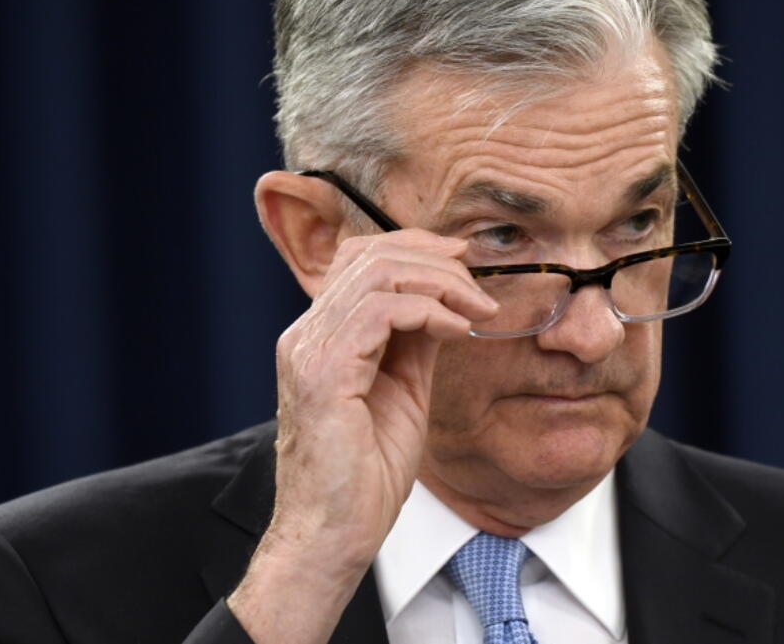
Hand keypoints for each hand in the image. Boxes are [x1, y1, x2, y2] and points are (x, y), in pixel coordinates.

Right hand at [228, 229, 497, 643]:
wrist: (335, 535)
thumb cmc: (365, 475)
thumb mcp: (403, 391)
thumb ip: (415, 343)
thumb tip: (447, 303)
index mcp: (319, 337)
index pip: (359, 260)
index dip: (414, 248)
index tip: (463, 260)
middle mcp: (305, 335)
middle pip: (369, 256)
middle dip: (435, 259)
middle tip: (478, 285)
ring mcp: (308, 351)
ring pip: (377, 275)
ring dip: (440, 284)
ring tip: (476, 309)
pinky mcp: (324, 373)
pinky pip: (381, 313)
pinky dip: (428, 312)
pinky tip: (457, 330)